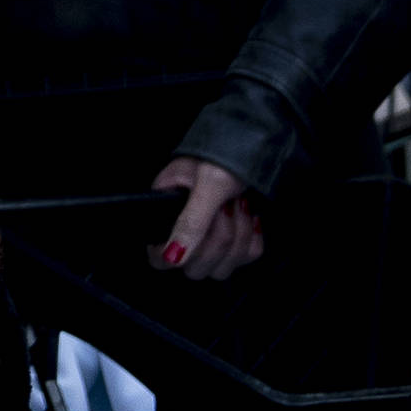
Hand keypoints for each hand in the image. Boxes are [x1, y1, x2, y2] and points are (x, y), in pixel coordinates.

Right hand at [150, 154, 265, 280]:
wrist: (252, 143)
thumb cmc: (223, 155)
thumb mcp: (208, 184)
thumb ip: (190, 221)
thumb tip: (171, 256)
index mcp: (165, 212)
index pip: (158, 258)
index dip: (177, 255)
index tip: (198, 234)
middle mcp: (184, 229)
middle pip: (197, 267)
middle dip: (219, 237)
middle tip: (225, 207)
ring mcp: (210, 237)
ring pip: (222, 267)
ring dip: (238, 236)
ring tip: (238, 205)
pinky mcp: (233, 241)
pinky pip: (244, 259)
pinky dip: (252, 239)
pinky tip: (249, 217)